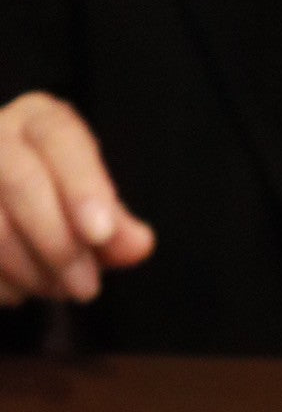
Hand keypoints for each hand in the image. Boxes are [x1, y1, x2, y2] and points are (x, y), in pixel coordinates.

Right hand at [0, 92, 153, 307]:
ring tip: (57, 290)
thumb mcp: (94, 218)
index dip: (82, 186)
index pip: (59, 138)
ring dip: (31, 271)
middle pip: (21, 180)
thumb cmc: (60, 214)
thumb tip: (138, 244)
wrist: (10, 222)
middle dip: (59, 244)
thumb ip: (116, 229)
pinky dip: (3, 284)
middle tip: (86, 289)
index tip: (101, 233)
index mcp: (38, 122)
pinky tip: (18, 290)